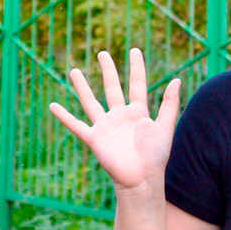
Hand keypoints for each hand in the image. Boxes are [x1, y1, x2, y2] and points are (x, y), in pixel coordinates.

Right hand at [48, 49, 180, 192]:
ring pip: (91, 101)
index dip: (136, 67)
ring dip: (82, 86)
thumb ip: (169, 104)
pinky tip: (53, 106)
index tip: (134, 50)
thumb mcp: (165, 127)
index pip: (136, 84)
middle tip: (103, 53)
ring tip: (74, 71)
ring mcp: (106, 126)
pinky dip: (64, 116)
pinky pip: (76, 125)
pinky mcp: (94, 138)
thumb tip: (177, 79)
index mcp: (138, 112)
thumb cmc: (155, 156)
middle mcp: (120, 116)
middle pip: (112, 88)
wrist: (141, 179)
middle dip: (108, 70)